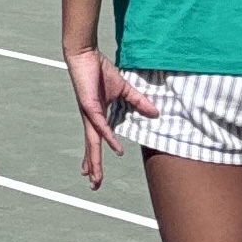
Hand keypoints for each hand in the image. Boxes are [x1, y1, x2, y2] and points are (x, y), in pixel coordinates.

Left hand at [67, 44, 156, 186]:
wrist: (86, 56)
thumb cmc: (99, 72)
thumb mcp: (124, 90)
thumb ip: (139, 102)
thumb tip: (155, 113)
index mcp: (96, 118)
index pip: (95, 142)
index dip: (93, 158)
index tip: (91, 174)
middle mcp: (90, 120)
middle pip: (92, 148)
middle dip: (93, 167)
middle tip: (93, 185)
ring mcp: (89, 114)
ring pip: (92, 142)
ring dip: (94, 159)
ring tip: (95, 176)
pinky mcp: (90, 106)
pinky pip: (101, 125)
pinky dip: (108, 137)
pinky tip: (115, 148)